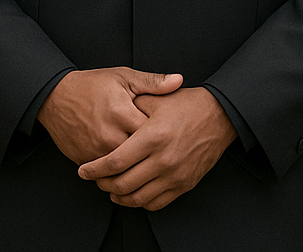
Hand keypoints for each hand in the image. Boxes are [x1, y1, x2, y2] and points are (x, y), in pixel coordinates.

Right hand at [38, 67, 182, 164]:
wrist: (56, 96)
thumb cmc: (92, 85)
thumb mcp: (123, 77)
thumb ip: (152, 82)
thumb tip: (178, 81)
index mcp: (121, 112)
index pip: (152, 132)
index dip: (164, 134)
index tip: (171, 134)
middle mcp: (109, 134)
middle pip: (140, 155)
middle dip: (152, 155)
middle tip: (163, 153)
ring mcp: (96, 150)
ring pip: (124, 169)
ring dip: (136, 168)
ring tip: (148, 164)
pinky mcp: (85, 160)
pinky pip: (107, 174)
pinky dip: (118, 173)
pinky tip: (129, 169)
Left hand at [78, 86, 236, 210]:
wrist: (219, 116)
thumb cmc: (186, 104)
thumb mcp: (157, 98)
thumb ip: (132, 107)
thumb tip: (110, 116)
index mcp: (153, 136)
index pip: (116, 161)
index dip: (95, 169)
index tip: (83, 171)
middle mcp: (163, 159)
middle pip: (123, 184)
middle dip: (103, 184)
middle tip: (95, 179)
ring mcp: (175, 175)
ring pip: (138, 198)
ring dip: (119, 197)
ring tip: (110, 189)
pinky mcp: (184, 184)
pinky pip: (157, 203)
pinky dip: (140, 203)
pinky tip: (132, 194)